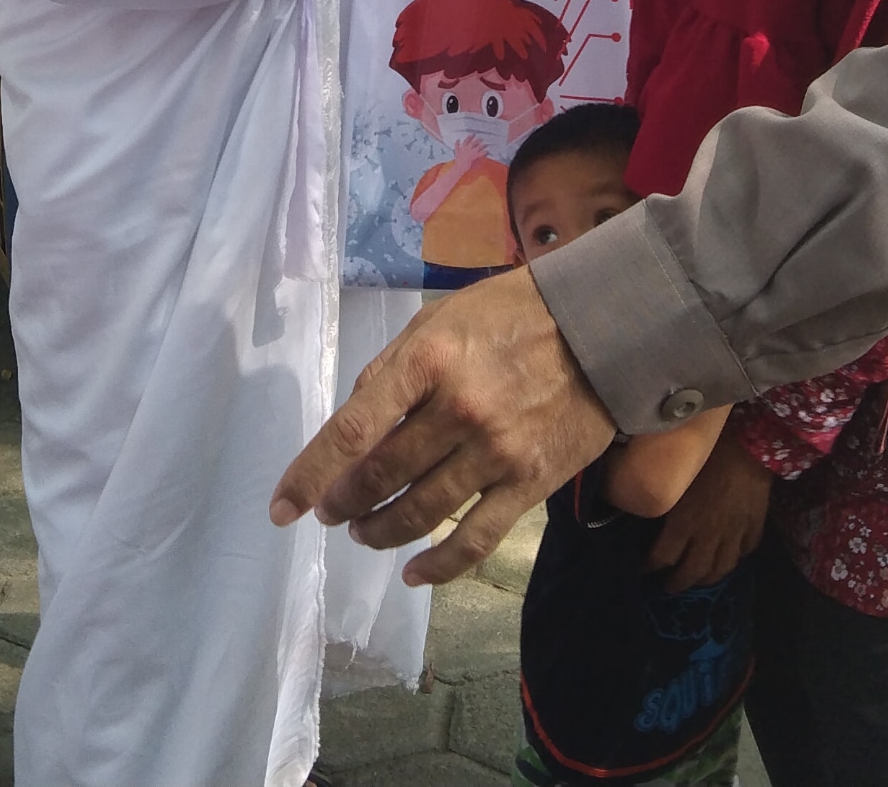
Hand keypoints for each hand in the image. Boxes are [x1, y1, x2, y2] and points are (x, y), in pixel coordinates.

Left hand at [270, 265, 614, 585]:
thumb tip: (356, 423)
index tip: (283, 507)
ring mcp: (496, 453)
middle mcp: (458, 411)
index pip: (353, 430)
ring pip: (421, 513)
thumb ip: (393, 369)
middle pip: (382, 477)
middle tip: (331, 512)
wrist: (604, 327)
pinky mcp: (530, 484)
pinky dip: (439, 565)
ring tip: (364, 533)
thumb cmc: (512, 315)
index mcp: (427, 362)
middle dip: (343, 503)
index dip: (310, 474)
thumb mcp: (440, 319)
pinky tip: (413, 573)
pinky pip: (476, 540)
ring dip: (381, 531)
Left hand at [644, 426, 770, 591]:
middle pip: (693, 571)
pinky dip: (737, 558)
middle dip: (678, 583)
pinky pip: (745, 550)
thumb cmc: (706, 453)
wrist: (749, 445)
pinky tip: (730, 557)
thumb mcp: (675, 477)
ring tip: (698, 581)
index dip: (651, 566)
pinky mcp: (755, 526)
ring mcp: (734, 533)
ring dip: (707, 579)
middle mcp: (709, 535)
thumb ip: (663, 499)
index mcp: (685, 523)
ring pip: (721, 568)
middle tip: (668, 587)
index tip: (644, 569)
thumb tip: (646, 506)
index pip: (664, 556)